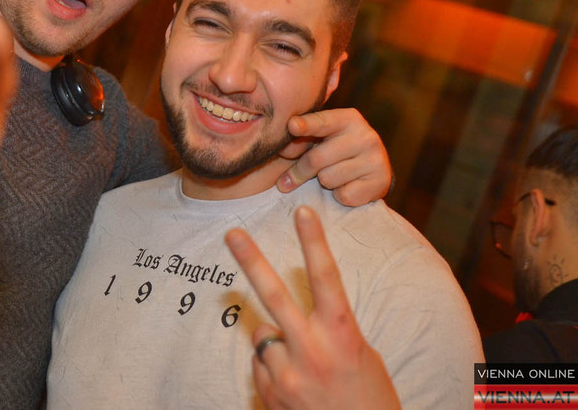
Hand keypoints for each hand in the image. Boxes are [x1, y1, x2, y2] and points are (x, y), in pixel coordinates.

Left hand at [225, 207, 400, 409]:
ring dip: (275, 341)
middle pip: (274, 295)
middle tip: (232, 233)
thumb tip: (282, 318)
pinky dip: (272, 368)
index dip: (314, 242)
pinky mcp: (270, 393)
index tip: (302, 210)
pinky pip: (260, 364)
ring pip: (262, 333)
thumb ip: (326, 330)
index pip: (326, 278)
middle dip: (251, 261)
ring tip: (303, 366)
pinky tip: (296, 386)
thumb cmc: (367, 397)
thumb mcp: (360, 354)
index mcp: (343, 335)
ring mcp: (288, 373)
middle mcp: (312, 350)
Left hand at [275, 108, 390, 205]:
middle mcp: (365, 136)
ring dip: (324, 181)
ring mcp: (375, 159)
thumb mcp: (320, 137)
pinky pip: (344, 195)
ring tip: (333, 174)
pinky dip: (339, 195)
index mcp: (348, 119)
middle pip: (317, 158)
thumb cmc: (337, 148)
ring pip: (328, 178)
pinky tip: (347, 185)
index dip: (305, 125)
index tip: (292, 126)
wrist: (374, 168)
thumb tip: (284, 149)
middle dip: (299, 171)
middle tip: (286, 181)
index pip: (321, 122)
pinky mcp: (380, 182)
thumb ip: (301, 140)